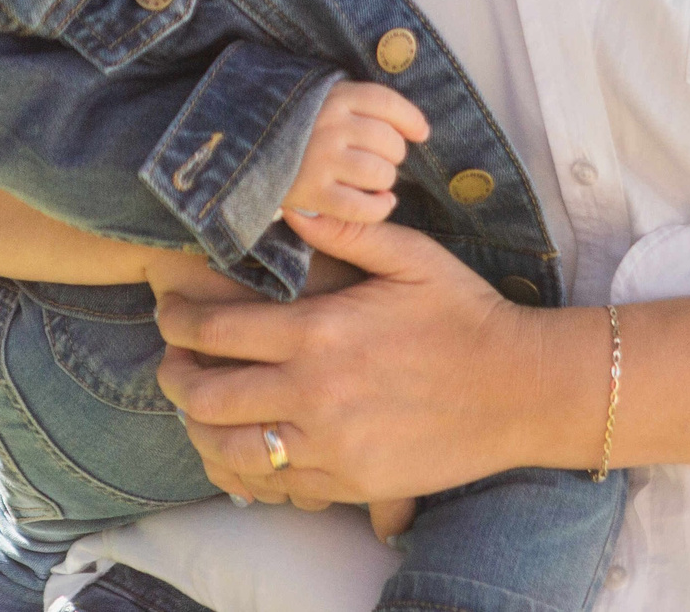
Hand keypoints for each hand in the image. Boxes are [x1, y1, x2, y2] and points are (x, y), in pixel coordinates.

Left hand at [155, 211, 569, 509]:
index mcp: (320, 332)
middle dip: (173, 377)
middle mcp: (315, 393)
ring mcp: (330, 445)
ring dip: (199, 427)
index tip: (168, 313)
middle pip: (205, 396)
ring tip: (200, 408)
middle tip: (173, 362)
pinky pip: (275, 484)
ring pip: (228, 448)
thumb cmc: (466, 314)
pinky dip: (247, 467)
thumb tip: (289, 205)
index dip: (176, 321)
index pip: (215, 330)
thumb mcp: (410, 256)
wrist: (521, 390)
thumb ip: (344, 229)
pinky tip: (248, 445)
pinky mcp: (350, 482)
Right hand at [282, 82, 427, 221]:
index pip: (386, 102)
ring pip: (381, 174)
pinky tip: (380, 203)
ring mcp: (320, 160)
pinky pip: (362, 207)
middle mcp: (330, 126)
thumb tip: (419, 128)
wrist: (240, 147)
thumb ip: (361, 104)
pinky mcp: (311, 193)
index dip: (411, 119)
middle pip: (389, 142)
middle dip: (393, 155)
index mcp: (334, 96)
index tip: (421, 133)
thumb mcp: (322, 98)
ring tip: (371, 181)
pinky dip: (379, 208)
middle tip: (378, 159)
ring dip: (384, 181)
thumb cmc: (293, 123)